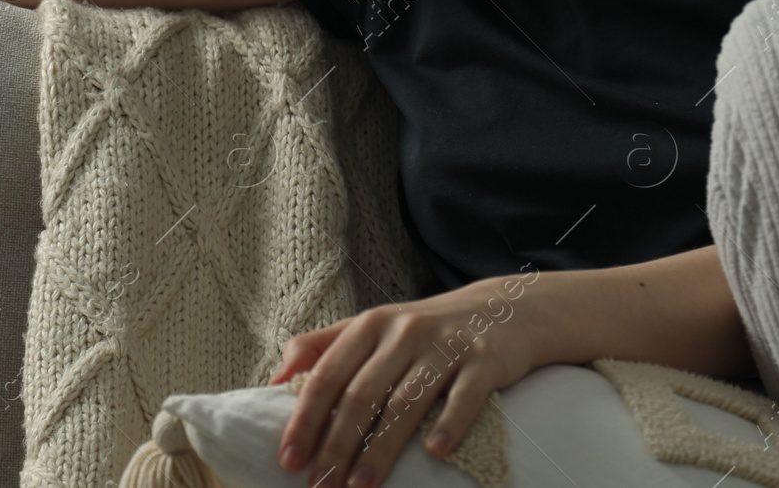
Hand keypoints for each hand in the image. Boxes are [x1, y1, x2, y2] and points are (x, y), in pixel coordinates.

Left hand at [269, 269, 544, 487]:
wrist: (505, 309)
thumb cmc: (426, 329)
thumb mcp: (374, 326)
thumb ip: (323, 346)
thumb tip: (273, 379)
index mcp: (371, 325)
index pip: (328, 374)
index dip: (305, 419)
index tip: (288, 460)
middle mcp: (405, 331)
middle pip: (362, 394)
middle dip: (336, 445)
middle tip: (320, 486)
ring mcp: (446, 345)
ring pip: (406, 401)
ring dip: (381, 448)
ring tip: (360, 486)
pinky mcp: (484, 360)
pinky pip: (464, 396)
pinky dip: (449, 423)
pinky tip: (434, 452)